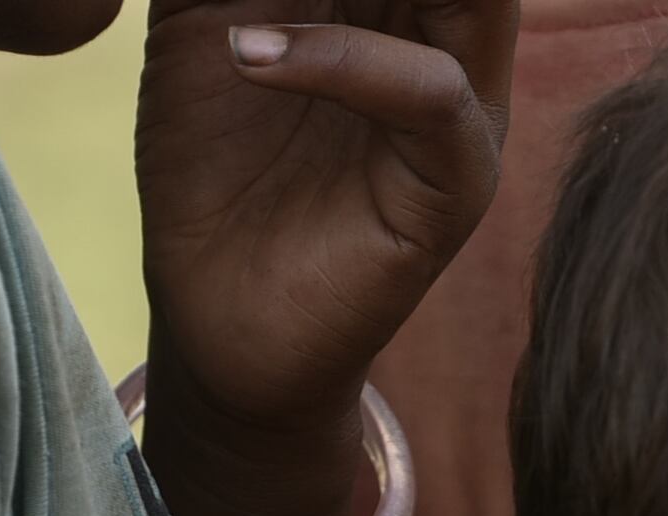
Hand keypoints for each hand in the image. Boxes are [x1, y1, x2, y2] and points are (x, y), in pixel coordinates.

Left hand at [130, 1, 508, 515]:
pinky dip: (341, 62)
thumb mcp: (203, 26)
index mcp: (399, 0)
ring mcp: (464, 114)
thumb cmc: (207, 177)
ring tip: (248, 5)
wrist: (223, 331)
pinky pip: (431, 98)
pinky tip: (249, 55)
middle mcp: (450, 43)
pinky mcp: (457, 185)